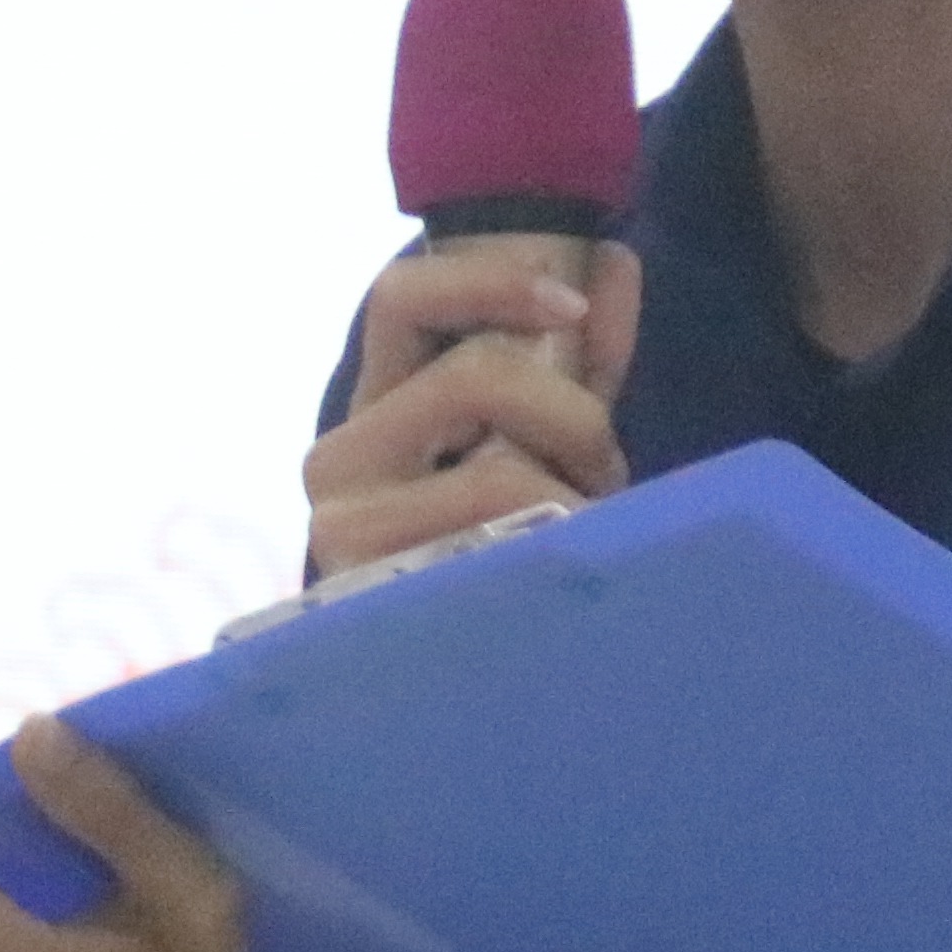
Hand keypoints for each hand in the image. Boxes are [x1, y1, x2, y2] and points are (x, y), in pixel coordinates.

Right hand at [306, 235, 643, 582]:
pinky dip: (553, 554)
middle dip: (571, 413)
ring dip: (569, 497)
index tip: (573, 301)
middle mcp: (337, 462)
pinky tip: (556, 583)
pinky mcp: (375, 597)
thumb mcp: (543, 439)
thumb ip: (578, 360)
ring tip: (576, 540)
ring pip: (497, 470)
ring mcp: (347, 534)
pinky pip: (501, 550)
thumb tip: (614, 261)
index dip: (493, 279)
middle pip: (477, 375)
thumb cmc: (504, 546)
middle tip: (599, 468)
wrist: (452, 690)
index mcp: (371, 407)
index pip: (401, 298)